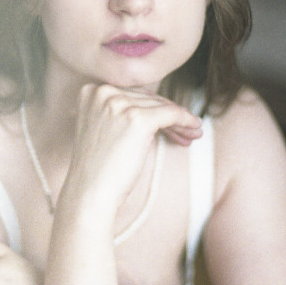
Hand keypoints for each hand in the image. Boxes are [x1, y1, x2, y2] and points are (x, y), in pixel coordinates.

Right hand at [62, 83, 202, 217]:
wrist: (90, 193)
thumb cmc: (97, 169)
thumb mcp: (103, 129)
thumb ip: (119, 112)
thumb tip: (156, 107)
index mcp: (91, 91)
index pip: (132, 94)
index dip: (152, 108)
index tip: (166, 122)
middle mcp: (103, 92)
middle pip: (147, 99)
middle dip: (167, 115)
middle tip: (185, 129)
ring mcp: (119, 104)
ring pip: (161, 106)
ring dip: (180, 120)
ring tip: (192, 133)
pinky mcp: (138, 119)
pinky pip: (171, 114)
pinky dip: (186, 120)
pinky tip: (195, 129)